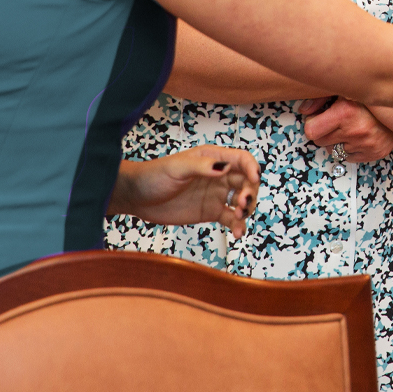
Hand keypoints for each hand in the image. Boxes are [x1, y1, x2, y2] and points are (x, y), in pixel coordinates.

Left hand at [109, 145, 258, 236]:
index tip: (255, 179)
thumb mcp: (178, 167)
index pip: (242, 159)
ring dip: (246, 209)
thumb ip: (202, 167)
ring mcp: (216, 195)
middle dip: (251, 192)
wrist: (138, 198)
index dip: (252, 167)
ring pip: (242, 200)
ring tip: (238, 218)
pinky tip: (237, 233)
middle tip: (243, 203)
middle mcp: (219, 175)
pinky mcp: (210, 212)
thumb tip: (225, 167)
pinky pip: (230, 218)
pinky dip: (238, 225)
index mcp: (214, 158)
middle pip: (247, 181)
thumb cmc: (155, 175)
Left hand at [299, 97, 392, 162]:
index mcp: (346, 112)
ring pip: (333, 150)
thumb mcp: (345, 89)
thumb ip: (320, 98)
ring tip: (348, 126)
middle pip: (320, 142)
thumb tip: (303, 110)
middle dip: (323, 132)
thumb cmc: (371, 95)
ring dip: (336, 140)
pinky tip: (357, 135)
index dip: (313, 123)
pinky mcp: (373, 153)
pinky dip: (349, 148)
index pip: (311, 131)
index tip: (318, 118)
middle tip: (333, 121)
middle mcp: (355, 130)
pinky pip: (348, 158)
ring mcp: (365, 144)